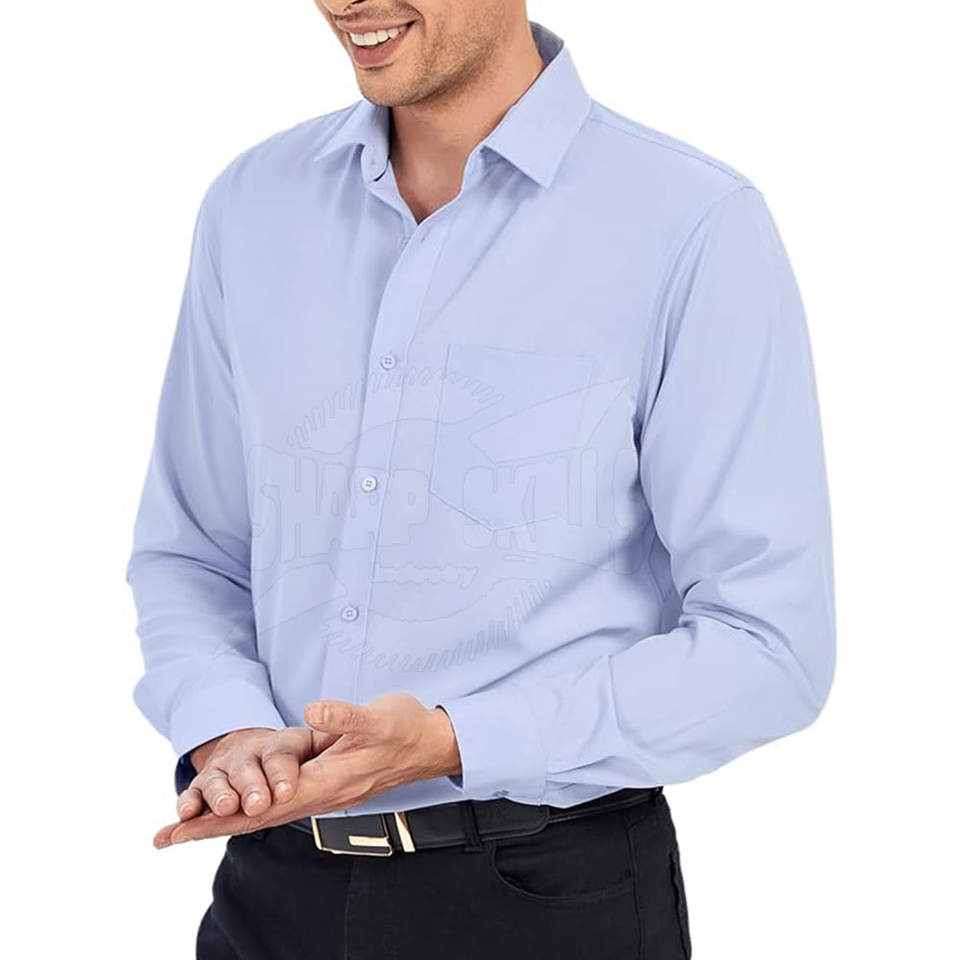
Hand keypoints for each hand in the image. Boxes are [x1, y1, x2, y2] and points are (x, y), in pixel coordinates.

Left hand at [154, 694, 460, 846]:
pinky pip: (279, 805)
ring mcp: (325, 793)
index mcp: (329, 781)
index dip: (226, 815)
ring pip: (266, 815)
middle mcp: (322, 794)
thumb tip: (311, 710)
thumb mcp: (379, 717)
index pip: (266, 806)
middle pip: (258, 819)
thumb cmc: (405, 728)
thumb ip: (345, 717)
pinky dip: (250, 811)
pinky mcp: (327, 785)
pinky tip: (236, 811)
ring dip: (227, 822)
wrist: (431, 742)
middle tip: (167, 838)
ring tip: (188, 830)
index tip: (188, 827)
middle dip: (212, 827)